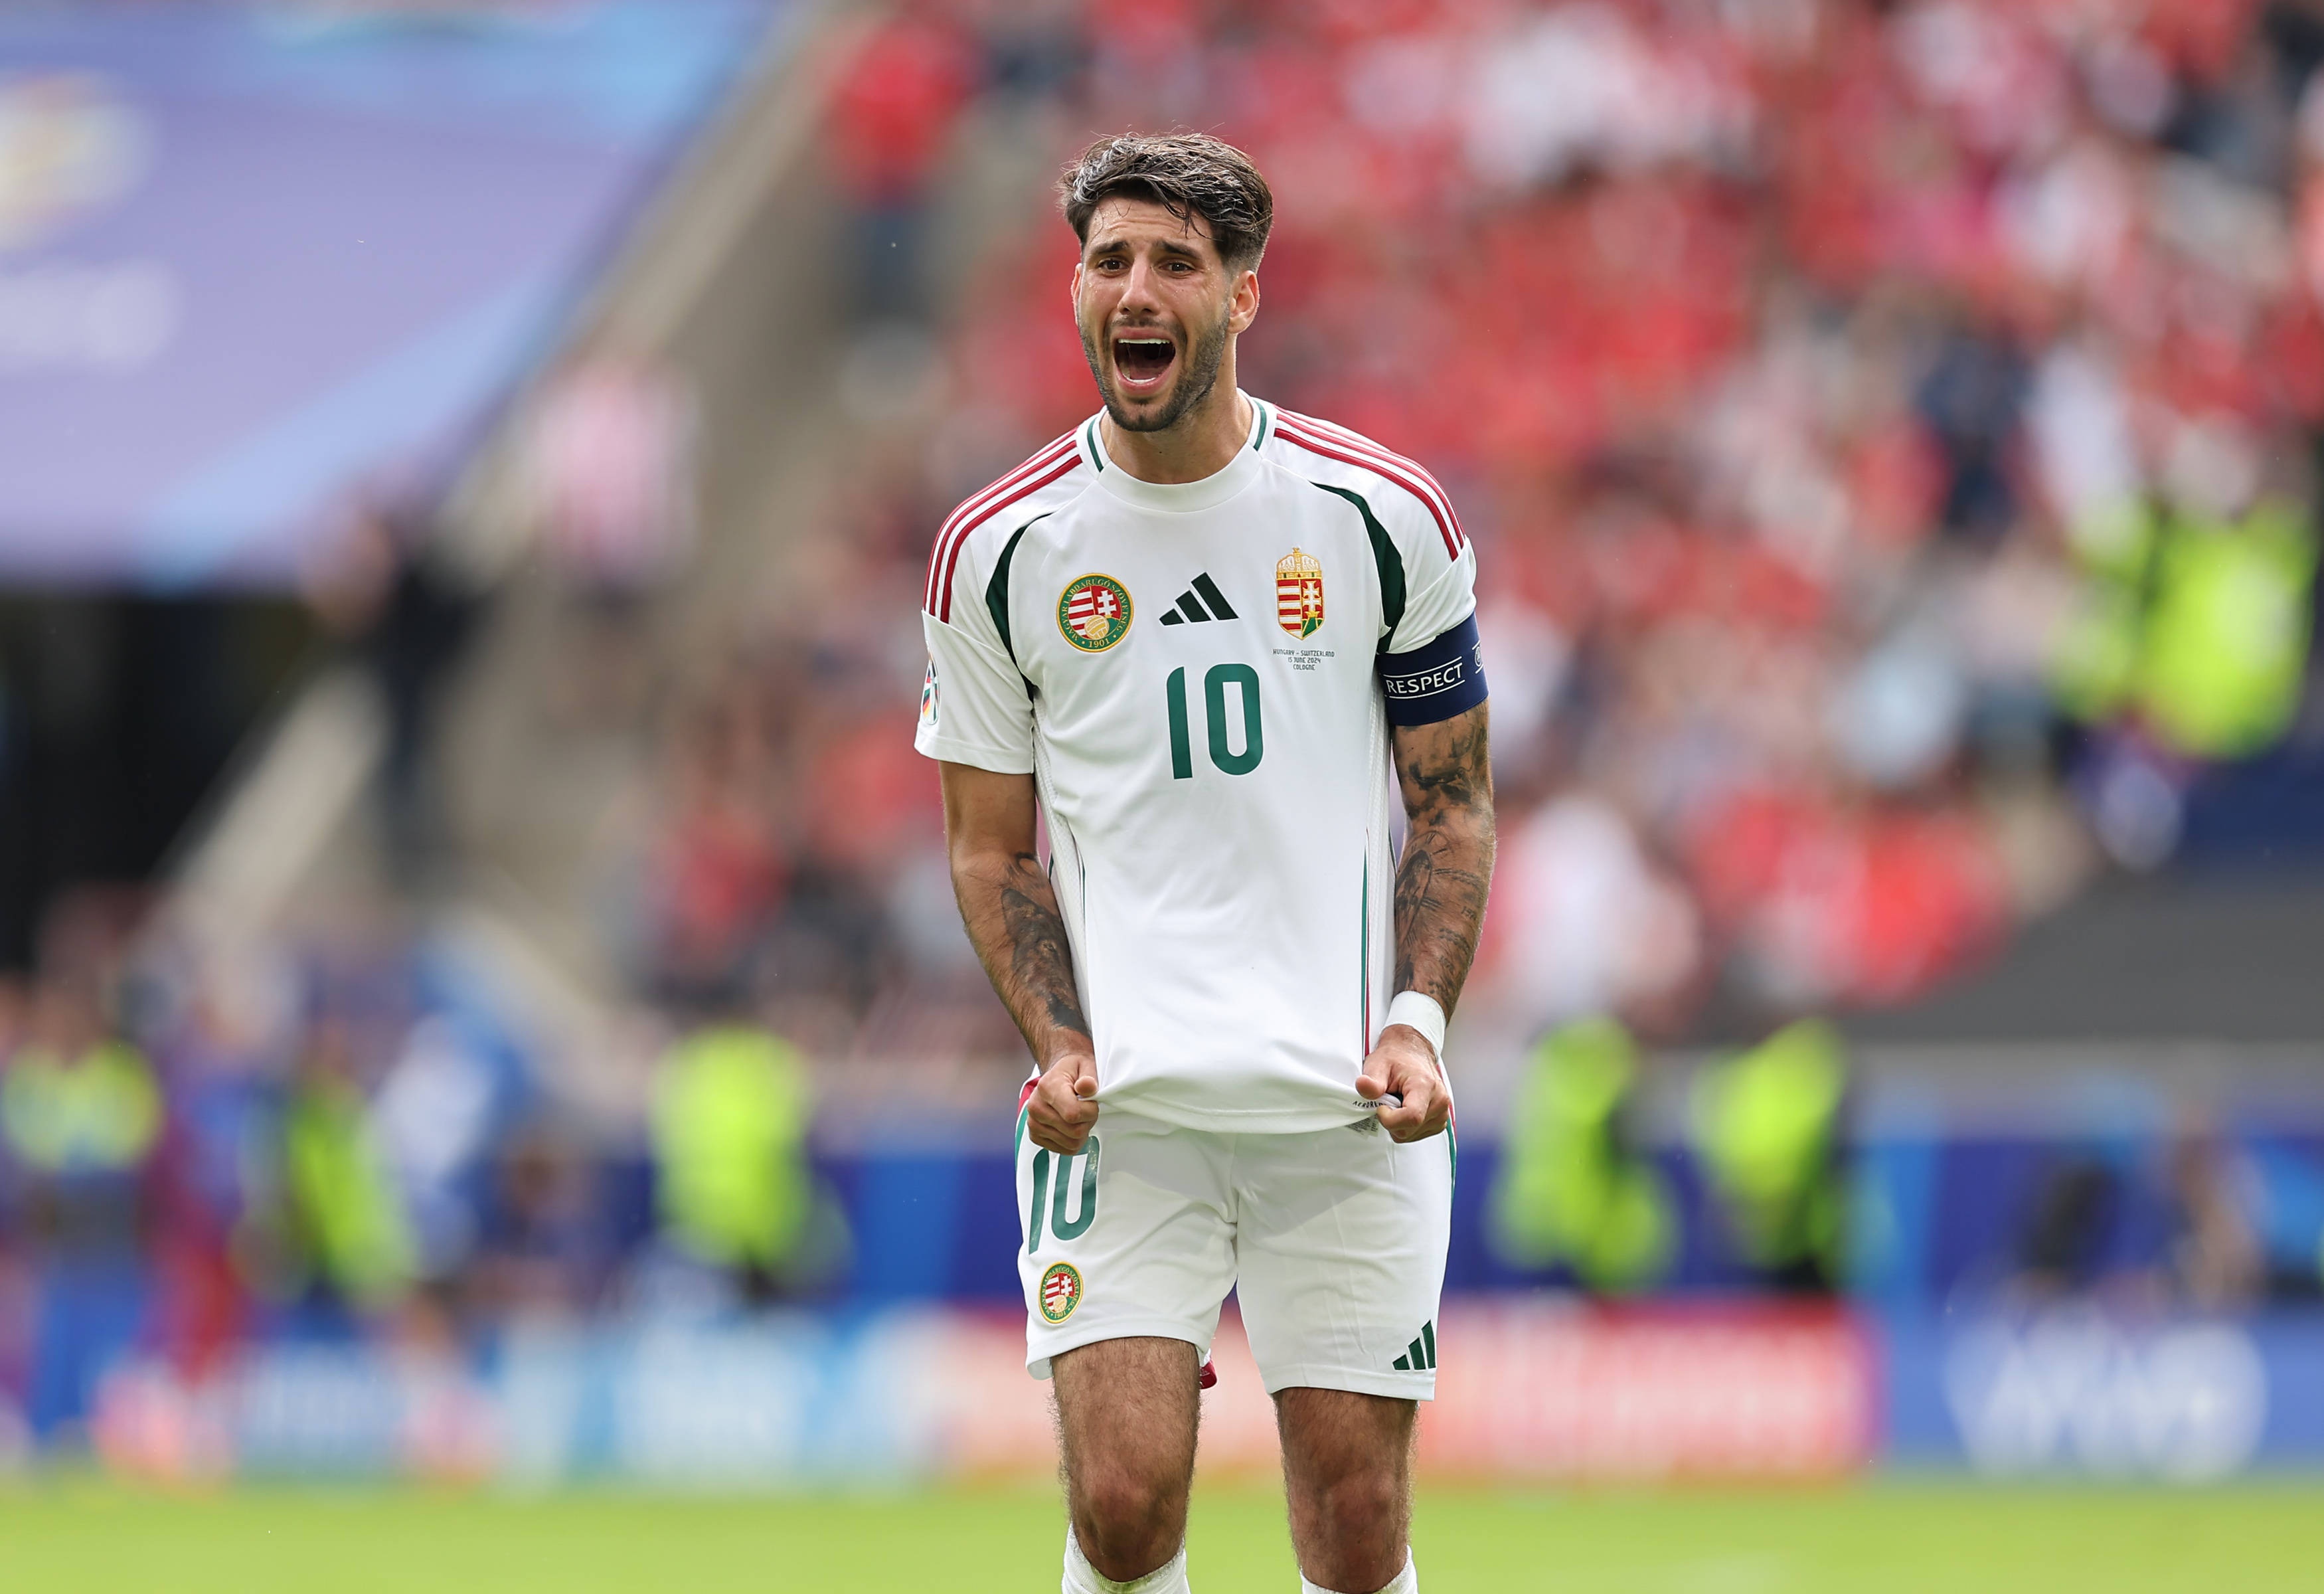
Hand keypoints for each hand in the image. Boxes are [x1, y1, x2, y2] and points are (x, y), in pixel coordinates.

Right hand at [1028, 1048, 1099, 1153]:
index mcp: (1046, 1088)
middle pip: (1074, 1131)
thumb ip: (1089, 1078)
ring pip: (1071, 1143)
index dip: (1090, 1111)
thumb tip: (1087, 1086)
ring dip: (1082, 1132)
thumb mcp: (1086, 1066)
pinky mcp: (1036, 1136)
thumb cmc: (1072, 1071)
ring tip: (1078, 1115)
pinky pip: (1064, 1149)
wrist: (1058, 1075)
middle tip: (1086, 1107)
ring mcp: (1033, 1123)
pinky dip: (1073, 1140)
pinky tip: (1071, 1125)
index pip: (1073, 1114)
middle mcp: (1036, 1107)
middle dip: (1088, 1122)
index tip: (1091, 1101)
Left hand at [1356, 1025, 1450, 1142]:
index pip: (1411, 1118)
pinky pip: (1415, 1135)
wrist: (1411, 1052)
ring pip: (1410, 1136)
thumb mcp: (1378, 1065)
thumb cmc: (1397, 1058)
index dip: (1389, 1119)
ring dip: (1397, 1123)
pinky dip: (1405, 1126)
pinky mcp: (1439, 1121)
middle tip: (1388, 1100)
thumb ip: (1371, 1080)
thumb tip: (1363, 1086)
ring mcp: (1442, 1113)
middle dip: (1390, 1120)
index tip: (1380, 1107)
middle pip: (1408, 1130)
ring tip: (1398, 1102)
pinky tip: (1404, 1109)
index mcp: (1426, 1086)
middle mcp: (1439, 1101)